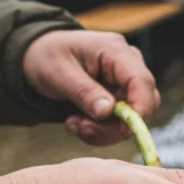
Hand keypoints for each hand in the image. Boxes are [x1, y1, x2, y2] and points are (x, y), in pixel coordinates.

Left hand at [22, 30, 158, 145]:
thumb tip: (108, 111)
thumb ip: (84, 92)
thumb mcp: (59, 73)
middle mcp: (129, 64)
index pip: (142, 81)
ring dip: (103, 129)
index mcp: (116, 51)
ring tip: (73, 123)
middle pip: (143, 102)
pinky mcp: (121, 94)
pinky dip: (100, 129)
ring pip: (133, 116)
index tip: (124, 132)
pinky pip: (121, 120)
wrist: (39, 54)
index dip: (140, 108)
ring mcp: (126, 80)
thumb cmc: (48, 56)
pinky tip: (78, 121)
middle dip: (115, 124)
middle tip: (82, 128)